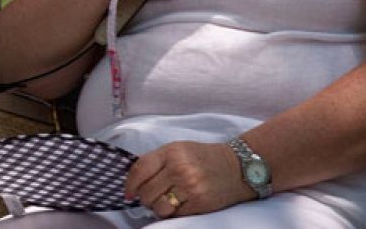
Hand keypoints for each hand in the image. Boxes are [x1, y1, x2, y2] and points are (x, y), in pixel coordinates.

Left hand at [125, 141, 253, 217]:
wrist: (237, 167)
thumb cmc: (203, 158)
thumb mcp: (178, 149)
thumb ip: (157, 161)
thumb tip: (134, 182)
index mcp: (171, 152)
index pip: (140, 170)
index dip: (130, 185)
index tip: (128, 193)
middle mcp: (179, 169)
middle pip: (146, 192)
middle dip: (145, 198)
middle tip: (152, 197)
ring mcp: (190, 187)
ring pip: (158, 207)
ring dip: (158, 208)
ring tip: (165, 202)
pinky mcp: (200, 203)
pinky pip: (175, 215)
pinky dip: (173, 213)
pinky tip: (179, 205)